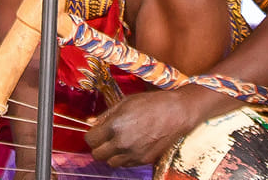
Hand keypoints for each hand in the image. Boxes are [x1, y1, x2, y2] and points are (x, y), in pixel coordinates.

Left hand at [85, 86, 227, 167]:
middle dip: (99, 146)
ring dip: (111, 154)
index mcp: (115, 126)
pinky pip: (126, 164)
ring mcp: (133, 154)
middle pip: (98, 155)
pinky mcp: (143, 160)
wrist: (177, 113)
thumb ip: (106, 115)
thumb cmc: (151, 103)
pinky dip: (124, 157)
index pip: (91, 139)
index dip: (92, 135)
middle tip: (105, 138)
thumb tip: (91, 123)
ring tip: (119, 142)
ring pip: (111, 163)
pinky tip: (131, 145)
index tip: (96, 132)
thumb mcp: (125, 102)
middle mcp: (122, 143)